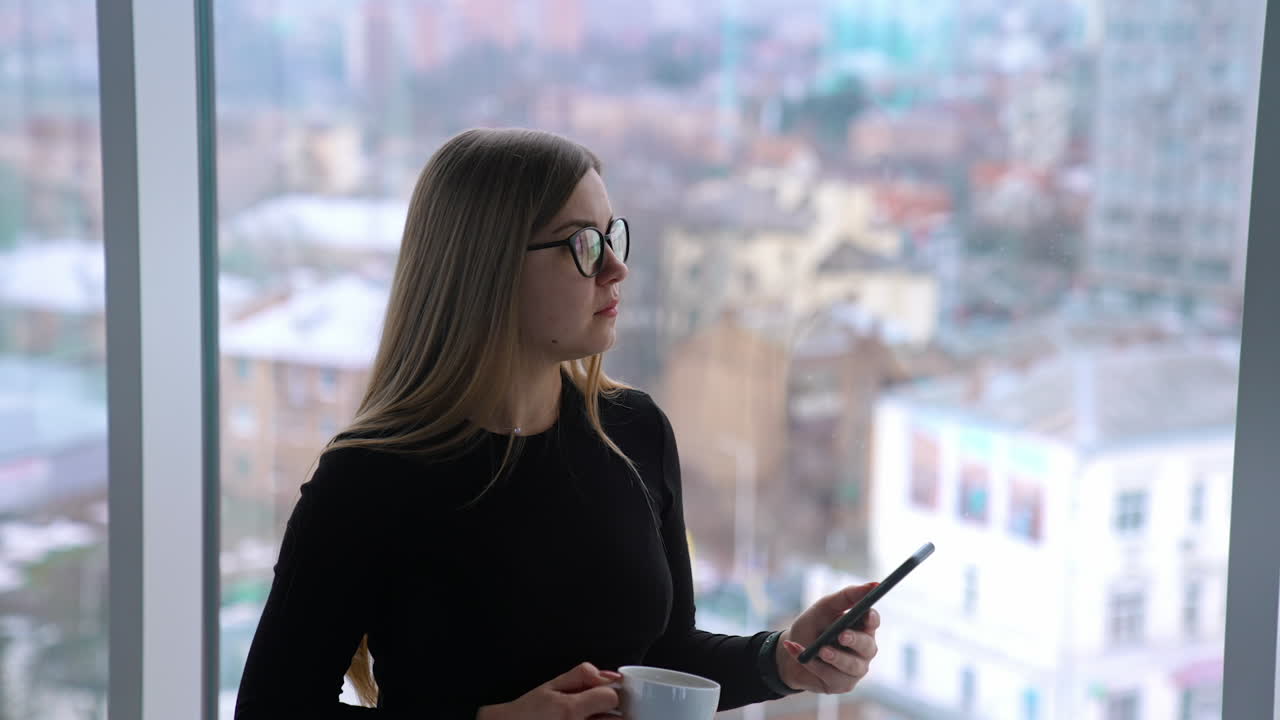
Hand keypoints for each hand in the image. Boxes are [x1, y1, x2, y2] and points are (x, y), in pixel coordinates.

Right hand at [476, 662, 621, 719]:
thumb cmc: (526, 713)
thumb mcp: (550, 686)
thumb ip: (581, 675)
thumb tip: (609, 675)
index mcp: (569, 711)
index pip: (611, 697)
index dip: (606, 692)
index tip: (598, 694)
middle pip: (617, 719)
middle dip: (608, 711)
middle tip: (592, 709)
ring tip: (584, 718)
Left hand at [774, 582, 879, 694]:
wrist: (788, 651)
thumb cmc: (812, 627)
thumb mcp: (825, 608)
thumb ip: (847, 597)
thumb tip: (873, 585)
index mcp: (861, 627)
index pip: (873, 621)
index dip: (872, 619)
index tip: (866, 615)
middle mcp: (863, 650)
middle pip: (868, 646)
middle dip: (855, 640)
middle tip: (841, 635)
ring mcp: (854, 669)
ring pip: (852, 666)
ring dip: (835, 657)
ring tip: (820, 650)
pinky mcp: (841, 684)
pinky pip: (832, 676)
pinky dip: (813, 664)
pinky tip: (798, 653)